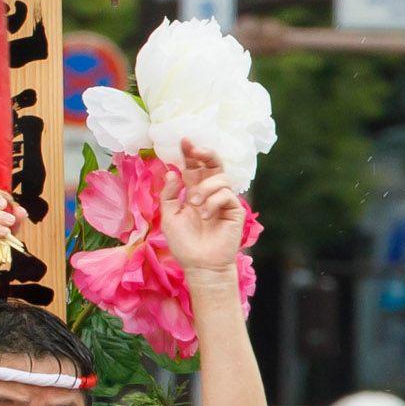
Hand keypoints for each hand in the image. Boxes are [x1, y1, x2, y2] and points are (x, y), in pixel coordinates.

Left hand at [154, 144, 249, 278]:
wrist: (200, 264)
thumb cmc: (184, 243)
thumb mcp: (169, 216)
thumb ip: (169, 194)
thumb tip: (172, 172)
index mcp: (194, 191)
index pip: (194, 167)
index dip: (190, 153)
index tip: (184, 140)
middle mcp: (210, 193)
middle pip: (213, 164)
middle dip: (205, 153)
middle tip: (196, 150)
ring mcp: (224, 200)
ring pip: (220, 178)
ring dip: (204, 188)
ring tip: (193, 204)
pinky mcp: (235, 210)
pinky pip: (227, 194)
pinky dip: (213, 202)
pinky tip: (205, 216)